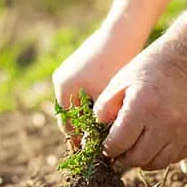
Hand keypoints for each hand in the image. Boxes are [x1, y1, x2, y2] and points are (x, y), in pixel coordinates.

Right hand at [52, 23, 145, 139]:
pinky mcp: (83, 66)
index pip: (67, 125)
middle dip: (84, 129)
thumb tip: (92, 147)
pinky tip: (112, 109)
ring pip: (80, 103)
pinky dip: (95, 102)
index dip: (79, 141)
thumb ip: (96, 122)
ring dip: (91, 116)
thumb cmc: (115, 64)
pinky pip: (86, 91)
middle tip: (100, 146)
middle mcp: (62, 80)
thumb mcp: (106, 98)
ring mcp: (71, 71)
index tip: (92, 155)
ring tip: (108, 130)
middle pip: (71, 114)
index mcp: (64, 88)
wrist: (123, 31)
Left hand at [93, 38, 186, 169]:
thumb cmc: (148, 69)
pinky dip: (161, 157)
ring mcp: (182, 131)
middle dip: (123, 159)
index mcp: (142, 107)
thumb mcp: (119, 82)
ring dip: (142, 161)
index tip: (106, 147)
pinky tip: (153, 145)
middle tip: (118, 153)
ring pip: (156, 164)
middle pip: (137, 158)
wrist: (186, 60)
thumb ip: (104, 108)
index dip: (108, 149)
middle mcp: (164, 122)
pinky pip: (174, 159)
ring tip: (135, 150)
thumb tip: (96, 134)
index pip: (119, 144)